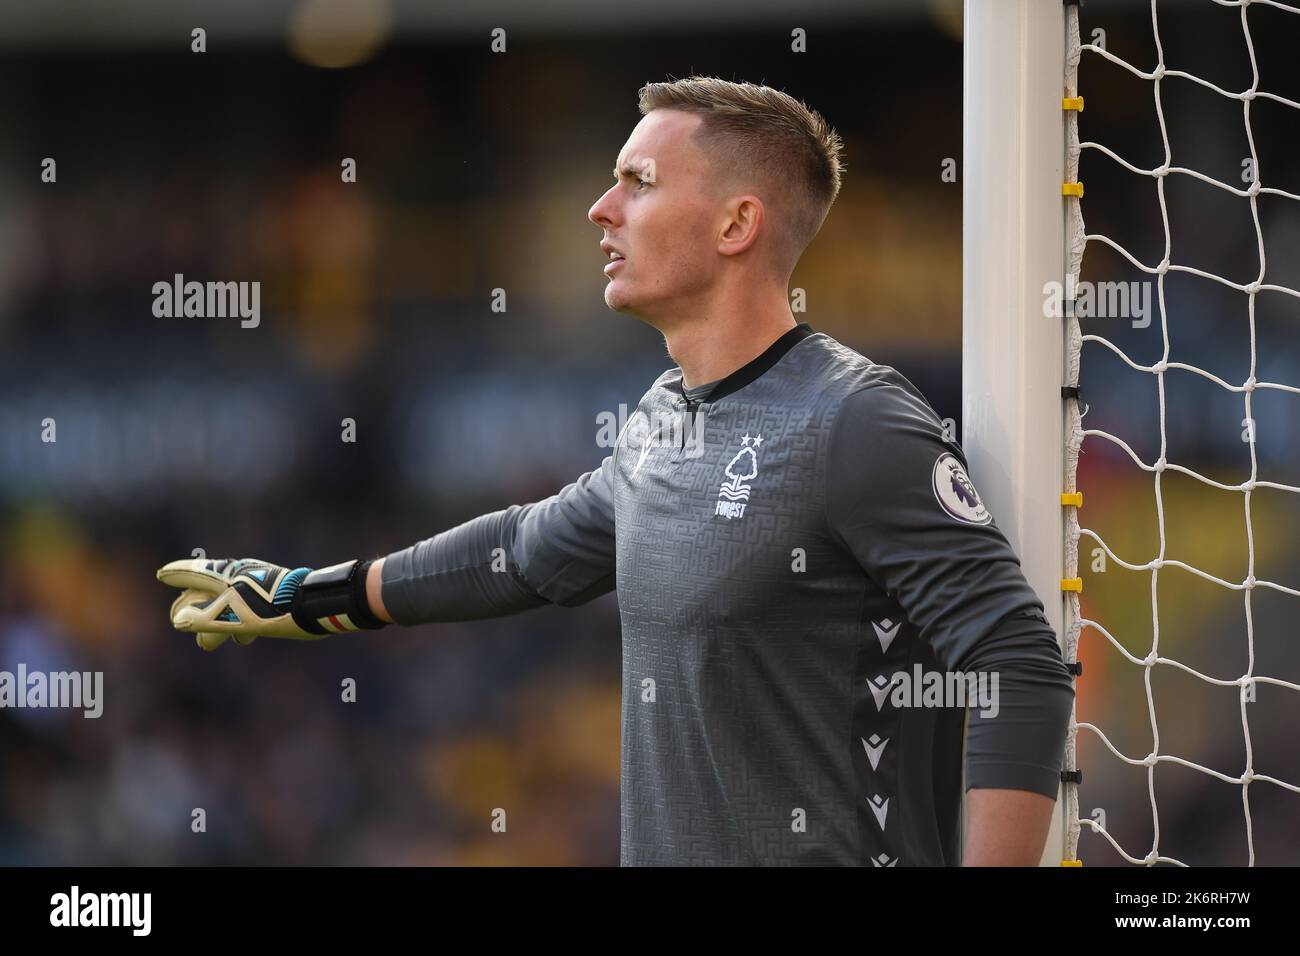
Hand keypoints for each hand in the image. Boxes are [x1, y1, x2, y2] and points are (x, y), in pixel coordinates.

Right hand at [157, 558, 319, 650]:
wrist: (313, 606)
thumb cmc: (271, 609)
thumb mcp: (233, 617)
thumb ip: (204, 618)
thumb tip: (179, 621)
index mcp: (227, 575)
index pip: (195, 573)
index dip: (178, 575)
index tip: (162, 574)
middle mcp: (240, 577)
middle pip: (208, 589)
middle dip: (193, 605)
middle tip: (178, 614)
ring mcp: (258, 586)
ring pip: (228, 603)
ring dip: (216, 622)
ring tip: (208, 643)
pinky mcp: (273, 599)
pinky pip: (247, 610)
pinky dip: (238, 624)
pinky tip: (243, 638)